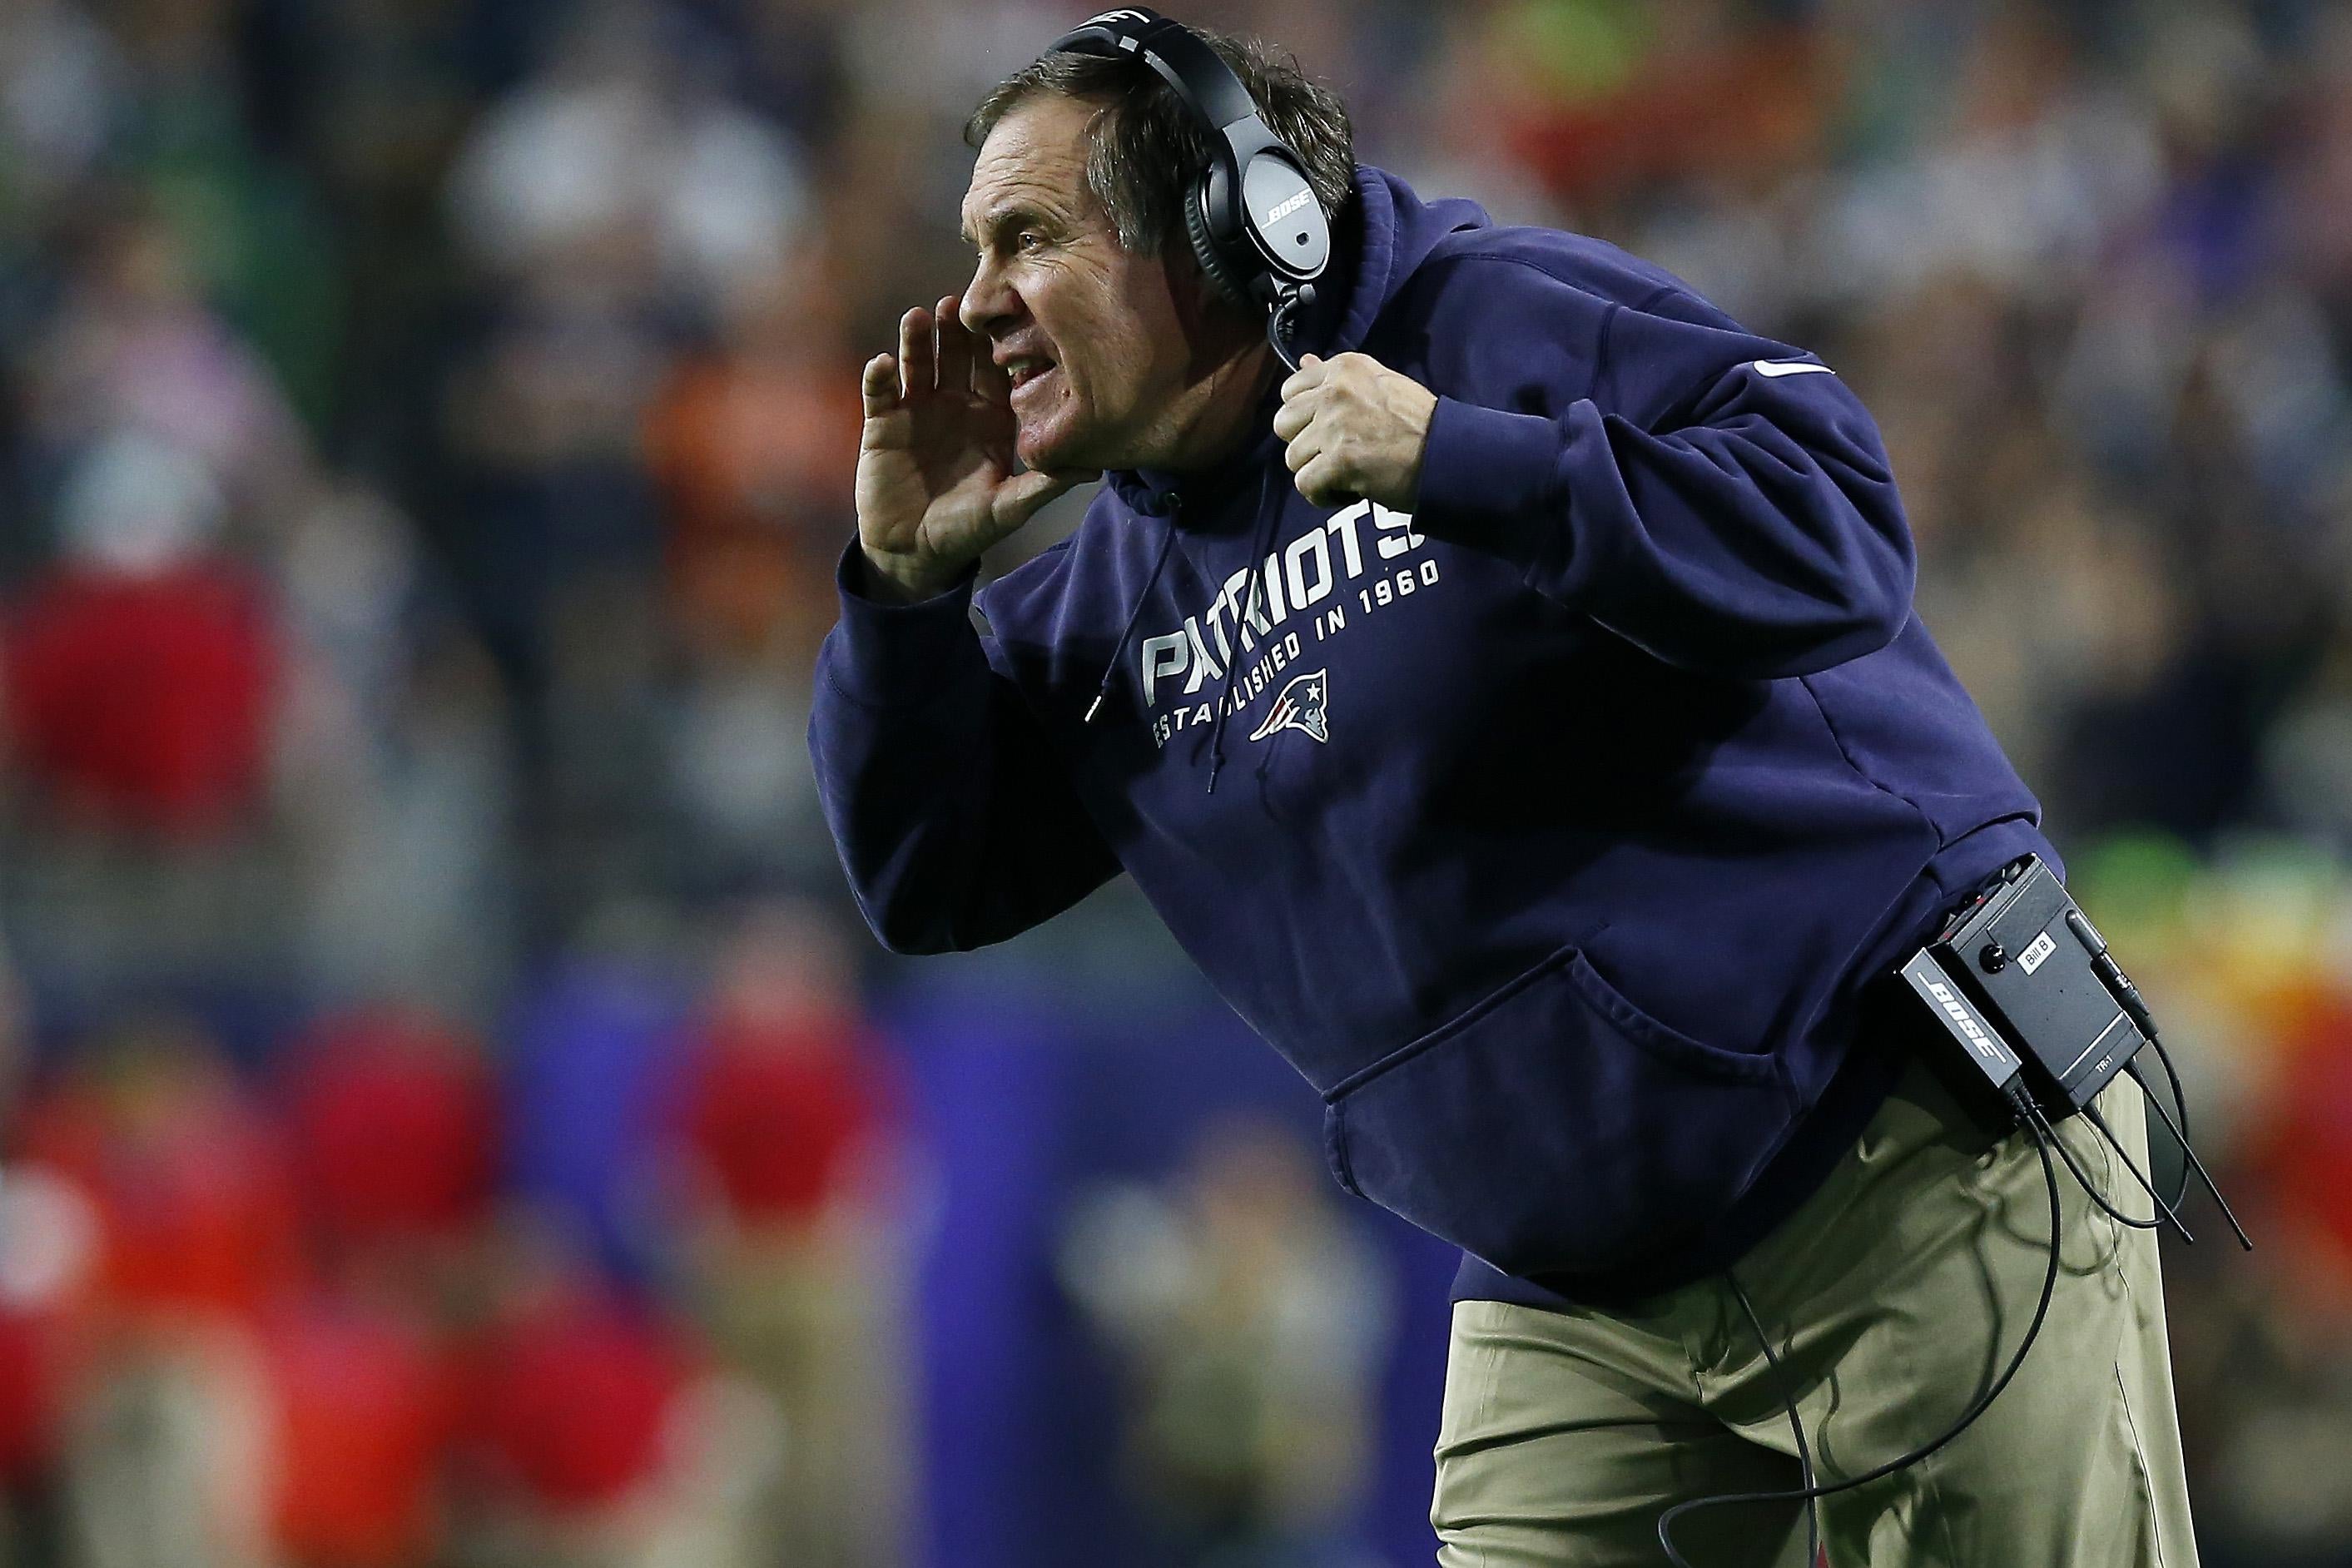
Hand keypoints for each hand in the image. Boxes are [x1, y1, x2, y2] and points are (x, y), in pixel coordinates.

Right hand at [855, 294, 1096, 601]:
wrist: (914, 550)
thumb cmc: (968, 529)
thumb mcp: (1009, 507)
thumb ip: (1046, 484)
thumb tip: (1094, 469)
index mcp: (990, 417)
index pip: (996, 372)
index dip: (998, 347)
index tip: (1005, 320)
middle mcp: (956, 404)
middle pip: (956, 357)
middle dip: (956, 332)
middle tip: (956, 304)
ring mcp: (917, 409)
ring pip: (918, 364)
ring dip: (917, 341)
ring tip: (918, 317)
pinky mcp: (882, 421)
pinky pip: (879, 392)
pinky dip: (878, 376)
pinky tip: (883, 364)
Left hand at [1273, 352, 1437, 510]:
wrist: (1449, 454)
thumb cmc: (1418, 423)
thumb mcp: (1379, 383)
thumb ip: (1337, 377)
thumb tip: (1304, 360)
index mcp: (1344, 368)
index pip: (1290, 390)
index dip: (1303, 417)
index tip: (1325, 430)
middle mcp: (1335, 391)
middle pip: (1283, 425)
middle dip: (1304, 445)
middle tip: (1334, 454)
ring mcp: (1335, 426)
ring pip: (1293, 458)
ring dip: (1316, 472)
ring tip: (1346, 473)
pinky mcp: (1339, 460)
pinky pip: (1305, 485)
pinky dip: (1322, 495)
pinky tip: (1346, 491)